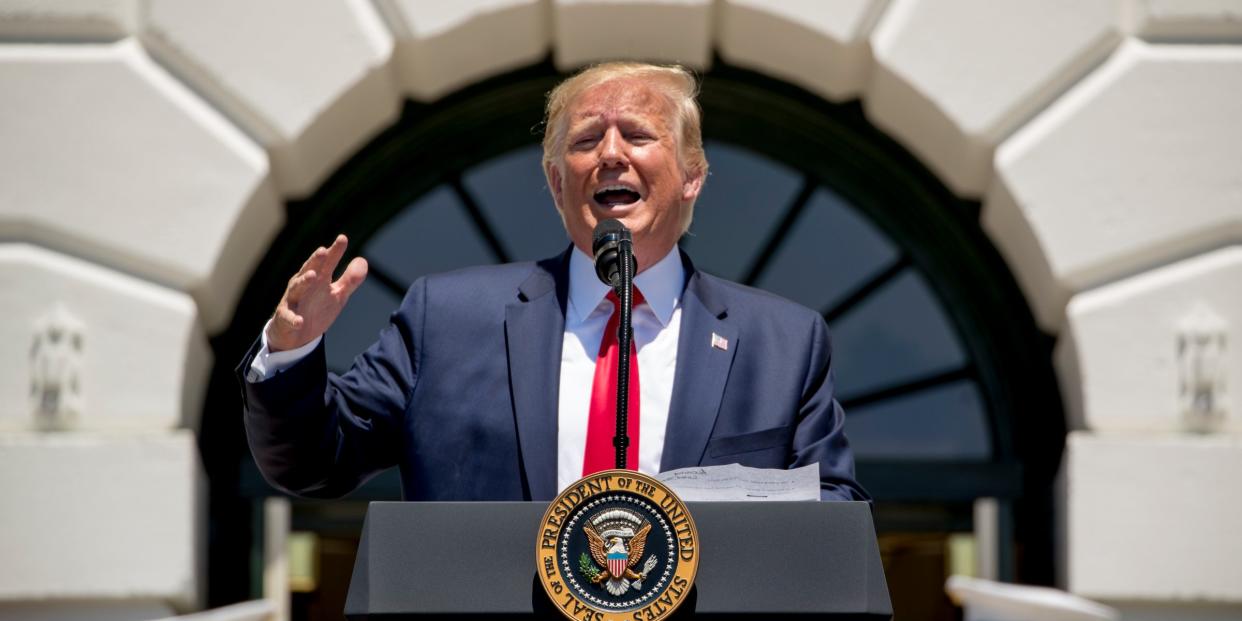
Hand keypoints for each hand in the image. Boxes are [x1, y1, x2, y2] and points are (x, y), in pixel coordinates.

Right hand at [267, 234, 367, 351]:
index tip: (343, 238)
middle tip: (323, 250)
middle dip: (315, 261)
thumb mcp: (338, 295)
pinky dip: (293, 319)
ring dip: (303, 282)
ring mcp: (292, 300)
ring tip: (312, 275)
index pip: (327, 263)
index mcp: (318, 279)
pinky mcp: (285, 318)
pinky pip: (289, 318)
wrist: (298, 335)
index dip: (335, 251)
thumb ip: (350, 280)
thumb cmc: (317, 308)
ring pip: (296, 289)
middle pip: (309, 270)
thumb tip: (362, 260)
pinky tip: (299, 321)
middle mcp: (303, 286)